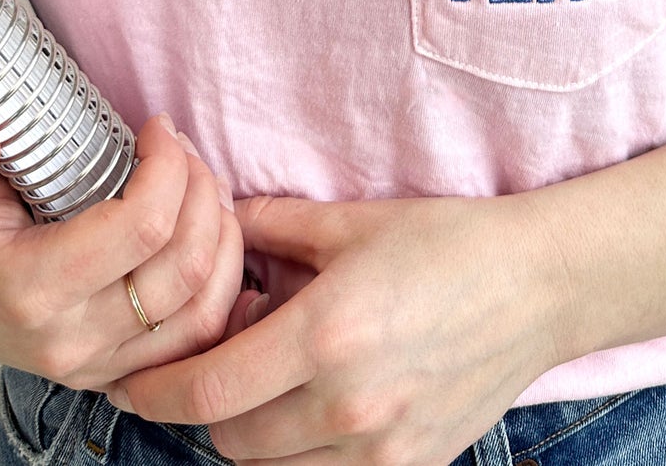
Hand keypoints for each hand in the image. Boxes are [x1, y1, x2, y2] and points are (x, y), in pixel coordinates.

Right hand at [0, 113, 260, 388]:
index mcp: (28, 290)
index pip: (140, 228)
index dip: (167, 166)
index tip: (158, 127)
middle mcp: (70, 340)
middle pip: (185, 266)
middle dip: (201, 191)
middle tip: (185, 148)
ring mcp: (101, 364)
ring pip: (205, 308)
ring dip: (224, 235)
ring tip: (205, 183)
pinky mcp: (123, 370)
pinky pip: (201, 337)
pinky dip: (224, 281)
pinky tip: (213, 231)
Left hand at [108, 192, 564, 464]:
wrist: (538, 286)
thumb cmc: (449, 242)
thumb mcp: (352, 221)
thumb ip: (272, 224)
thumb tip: (216, 225)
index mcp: (327, 335)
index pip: (205, 390)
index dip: (152, 393)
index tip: (127, 382)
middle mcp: (349, 405)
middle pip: (227, 440)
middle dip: (199, 407)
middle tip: (205, 362)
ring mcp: (382, 449)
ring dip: (248, 431)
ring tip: (264, 378)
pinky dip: (298, 451)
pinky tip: (311, 402)